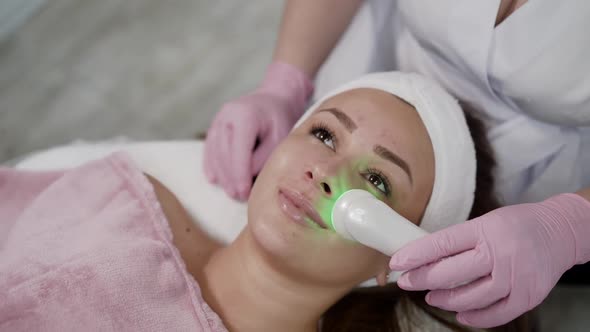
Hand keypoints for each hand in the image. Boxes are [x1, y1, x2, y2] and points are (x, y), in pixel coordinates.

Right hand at [203, 62, 312, 199]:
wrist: (274, 97)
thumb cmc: (280, 118)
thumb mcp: (279, 138)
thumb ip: (263, 157)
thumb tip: (247, 178)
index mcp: (245, 115)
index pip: (238, 151)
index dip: (240, 174)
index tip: (243, 192)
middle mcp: (227, 115)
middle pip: (224, 154)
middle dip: (231, 178)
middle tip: (239, 196)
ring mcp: (218, 119)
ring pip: (215, 153)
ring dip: (222, 175)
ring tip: (231, 192)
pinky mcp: (215, 125)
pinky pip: (210, 148)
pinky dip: (211, 164)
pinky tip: (214, 179)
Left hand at [389, 193, 589, 327]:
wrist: (560, 232)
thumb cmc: (517, 225)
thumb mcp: (486, 222)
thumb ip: (460, 241)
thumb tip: (426, 258)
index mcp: (484, 229)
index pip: (442, 243)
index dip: (416, 254)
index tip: (397, 262)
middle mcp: (499, 253)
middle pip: (451, 274)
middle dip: (422, 279)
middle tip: (407, 281)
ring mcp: (515, 276)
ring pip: (470, 298)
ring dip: (445, 300)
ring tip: (432, 297)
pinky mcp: (527, 295)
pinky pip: (496, 314)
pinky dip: (475, 318)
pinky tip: (461, 314)